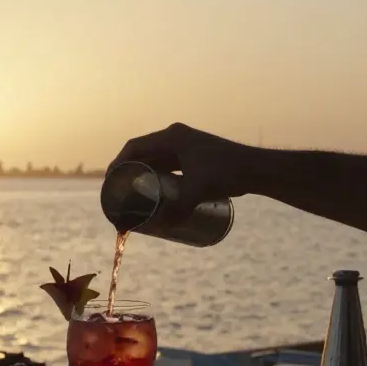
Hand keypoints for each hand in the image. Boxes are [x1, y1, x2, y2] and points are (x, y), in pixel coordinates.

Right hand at [108, 123, 254, 210]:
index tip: (110, 182)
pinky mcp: (195, 157)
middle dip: (129, 173)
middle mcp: (176, 137)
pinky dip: (159, 177)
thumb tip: (160, 229)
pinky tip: (155, 192)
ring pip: (156, 161)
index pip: (135, 147)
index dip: (118, 163)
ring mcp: (186, 146)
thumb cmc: (227, 173)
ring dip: (144, 176)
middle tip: (119, 195)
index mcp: (171, 136)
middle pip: (143, 154)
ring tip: (133, 197)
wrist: (256, 168)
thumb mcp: (198, 191)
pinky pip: (169, 166)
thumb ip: (178, 209)